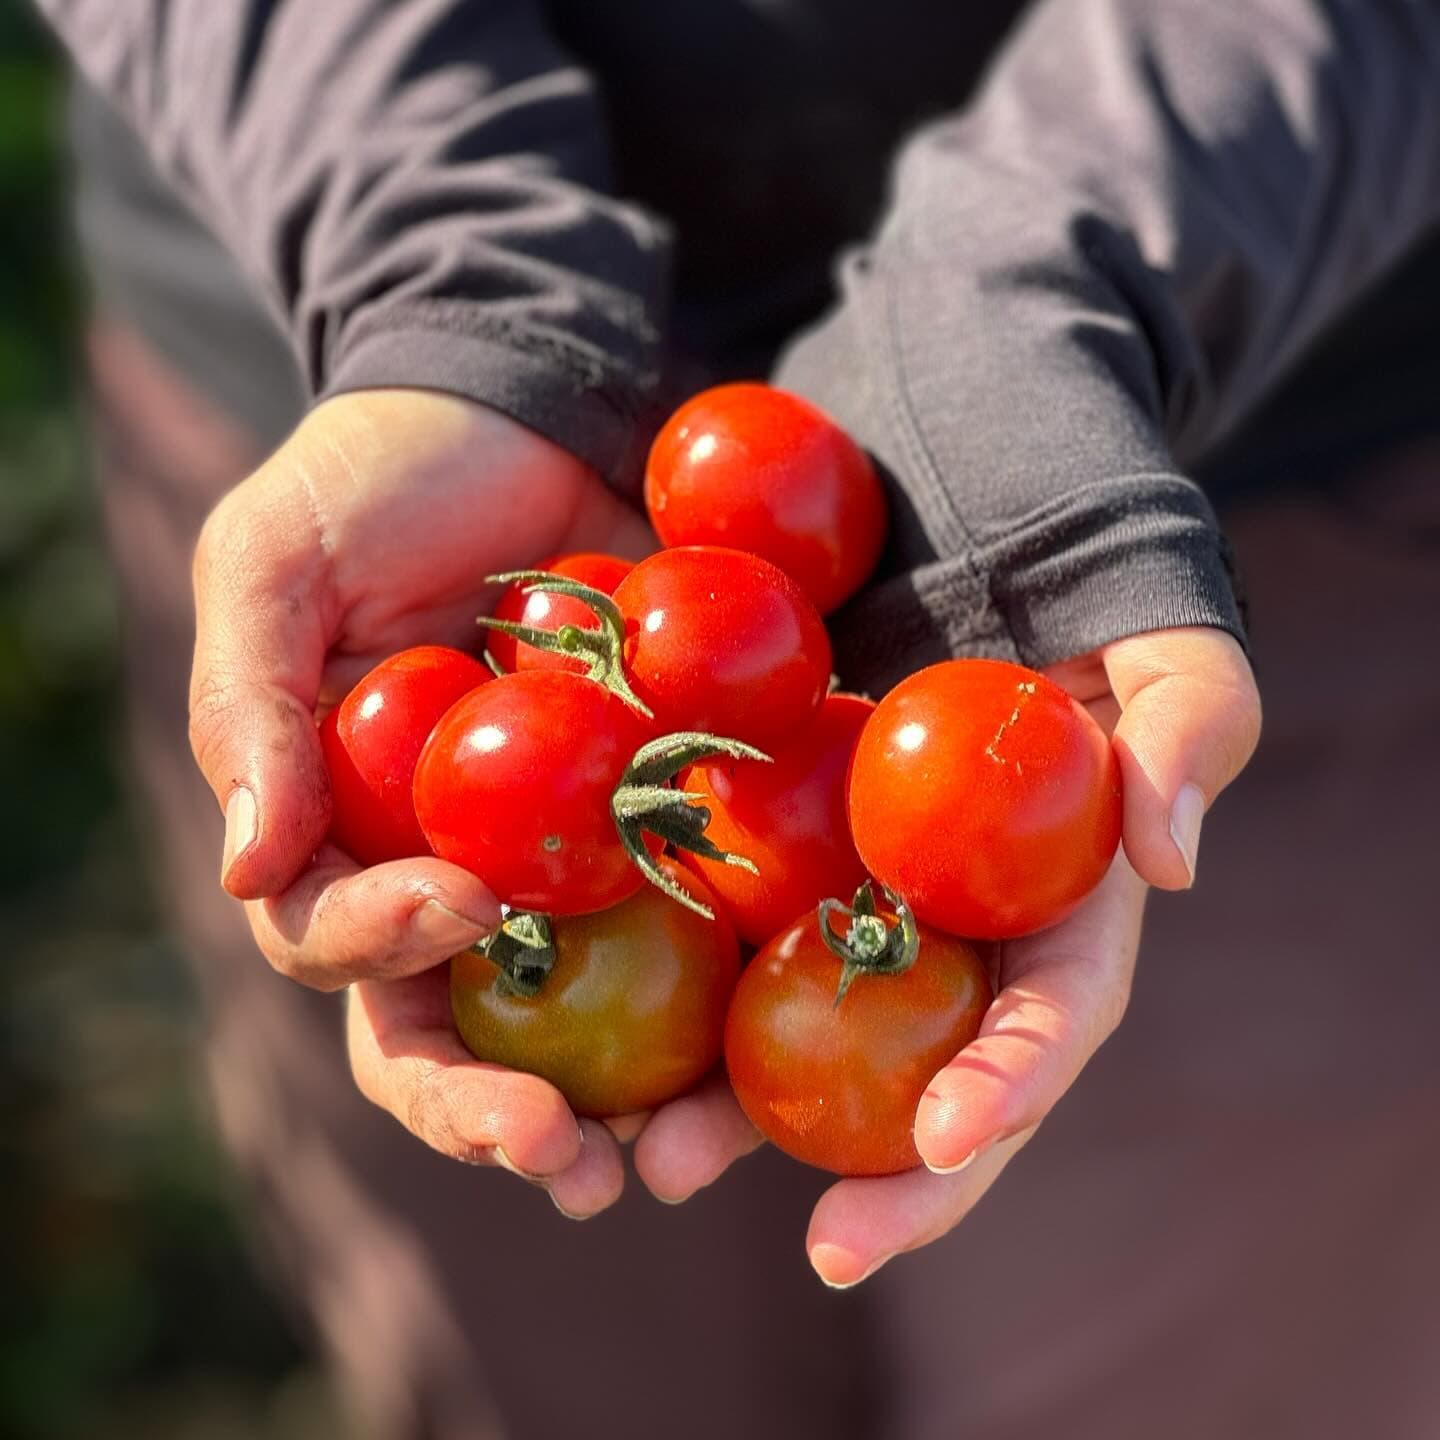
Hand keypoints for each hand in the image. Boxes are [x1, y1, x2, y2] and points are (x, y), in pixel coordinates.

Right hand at [189, 388, 664, 1212]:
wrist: (528, 416)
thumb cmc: (376, 485)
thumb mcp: (275, 565)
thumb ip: (251, 710)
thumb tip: (244, 870)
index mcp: (346, 839)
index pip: (338, 945)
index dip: (382, 950)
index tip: (458, 904)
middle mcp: (454, 878)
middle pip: (457, 1032)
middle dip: (496, 1110)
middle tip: (566, 1161)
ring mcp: (569, 865)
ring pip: (585, 1019)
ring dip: (627, 1104)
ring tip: (675, 1161)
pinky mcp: (672, 826)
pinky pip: (700, 922)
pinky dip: (732, 990)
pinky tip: (770, 1044)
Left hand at [633, 627, 1260, 1279]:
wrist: (975, 543)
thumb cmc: (1087, 599)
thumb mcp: (1166, 648)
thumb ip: (1190, 736)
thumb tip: (1172, 861)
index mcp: (1065, 913)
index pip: (1054, 1019)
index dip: (1013, 1084)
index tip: (950, 1136)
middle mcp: (964, 939)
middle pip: (936, 1078)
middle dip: (893, 1178)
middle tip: (834, 1250)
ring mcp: (868, 912)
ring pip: (817, 1040)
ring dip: (747, 1119)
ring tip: (666, 1166)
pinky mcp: (785, 867)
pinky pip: (733, 945)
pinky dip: (681, 1006)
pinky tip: (618, 1053)